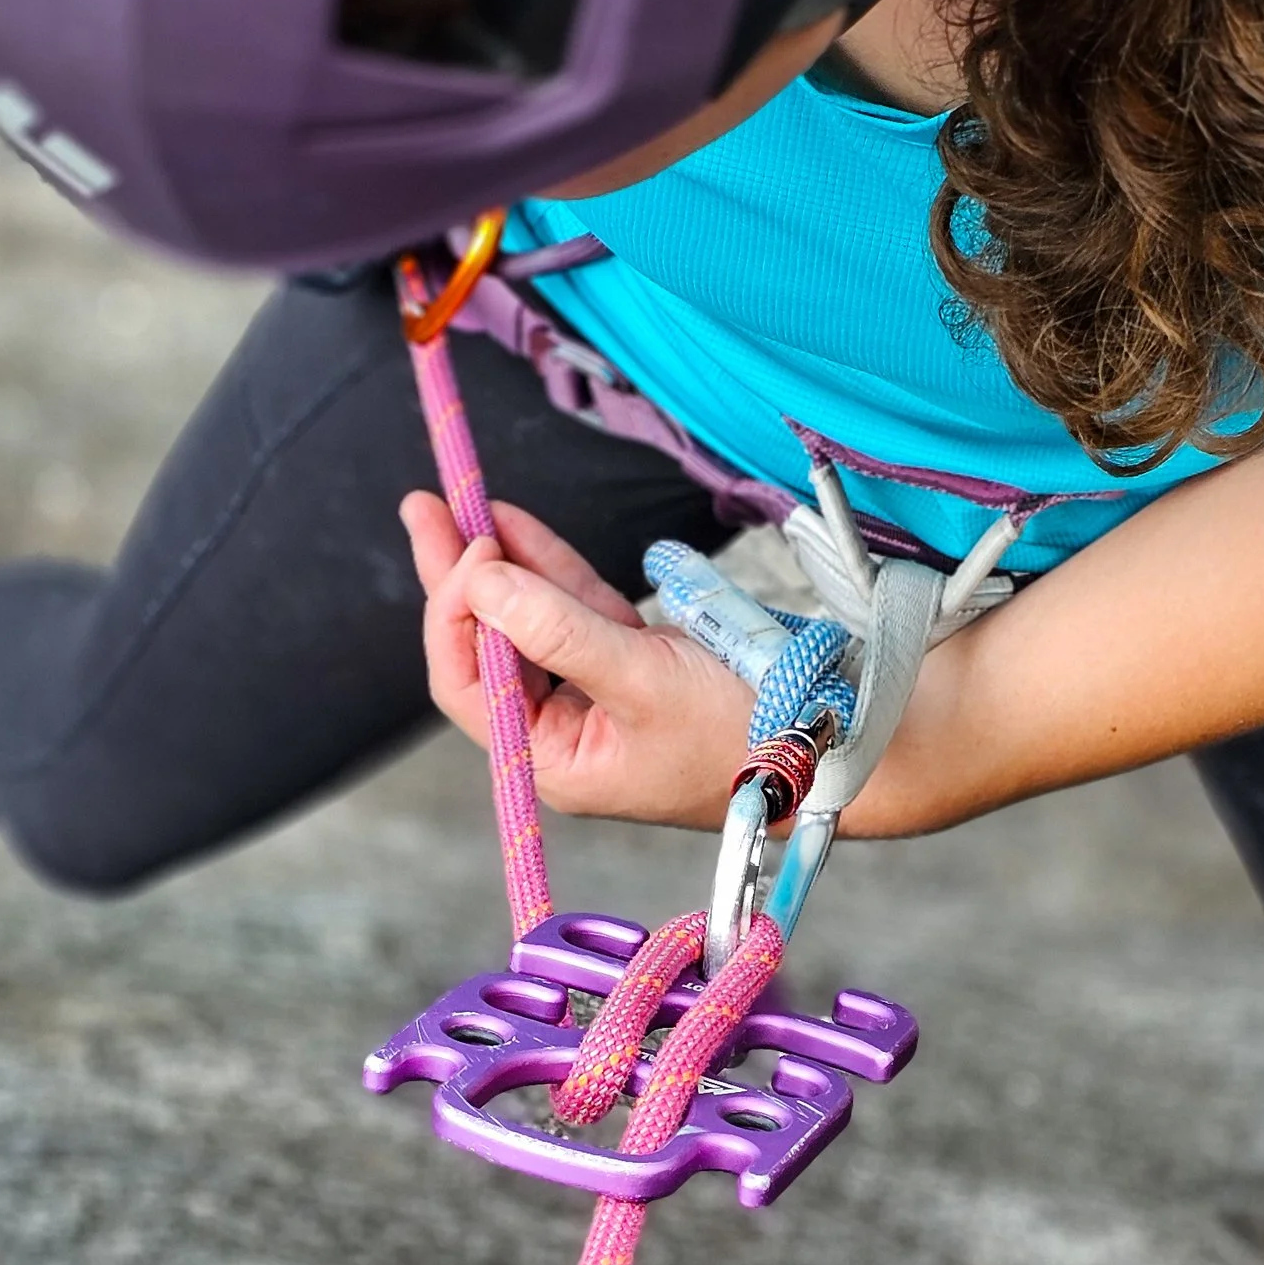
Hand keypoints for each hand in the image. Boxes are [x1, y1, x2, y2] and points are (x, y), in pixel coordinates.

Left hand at [400, 492, 753, 827]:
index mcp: (554, 761)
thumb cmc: (746, 733)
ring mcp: (599, 695)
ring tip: (464, 503)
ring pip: (530, 620)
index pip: (470, 684)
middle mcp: (566, 733)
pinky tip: (519, 527)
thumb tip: (482, 580)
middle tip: (426, 508)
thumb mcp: (645, 680)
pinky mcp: (636, 662)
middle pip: (488, 646)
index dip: (458, 614)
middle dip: (460, 577)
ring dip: (503, 562)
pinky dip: (550, 566)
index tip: (472, 552)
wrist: (837, 737)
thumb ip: (559, 629)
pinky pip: (575, 608)